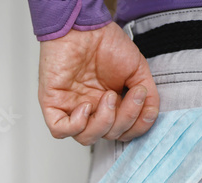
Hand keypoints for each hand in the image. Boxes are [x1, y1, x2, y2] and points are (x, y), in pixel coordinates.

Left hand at [38, 22, 159, 144]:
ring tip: (109, 96)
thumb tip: (149, 115)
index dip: (134, 126)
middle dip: (124, 120)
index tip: (142, 102)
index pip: (121, 132)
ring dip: (103, 122)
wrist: (84, 27)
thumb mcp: (137, 71)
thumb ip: (147, 97)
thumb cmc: (106, 44)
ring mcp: (71, 108)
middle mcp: (91, 110)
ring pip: (85, 137)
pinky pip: (59, 130)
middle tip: (128, 95)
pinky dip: (76, 125)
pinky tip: (86, 106)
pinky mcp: (52, 104)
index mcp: (108, 106)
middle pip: (107, 136)